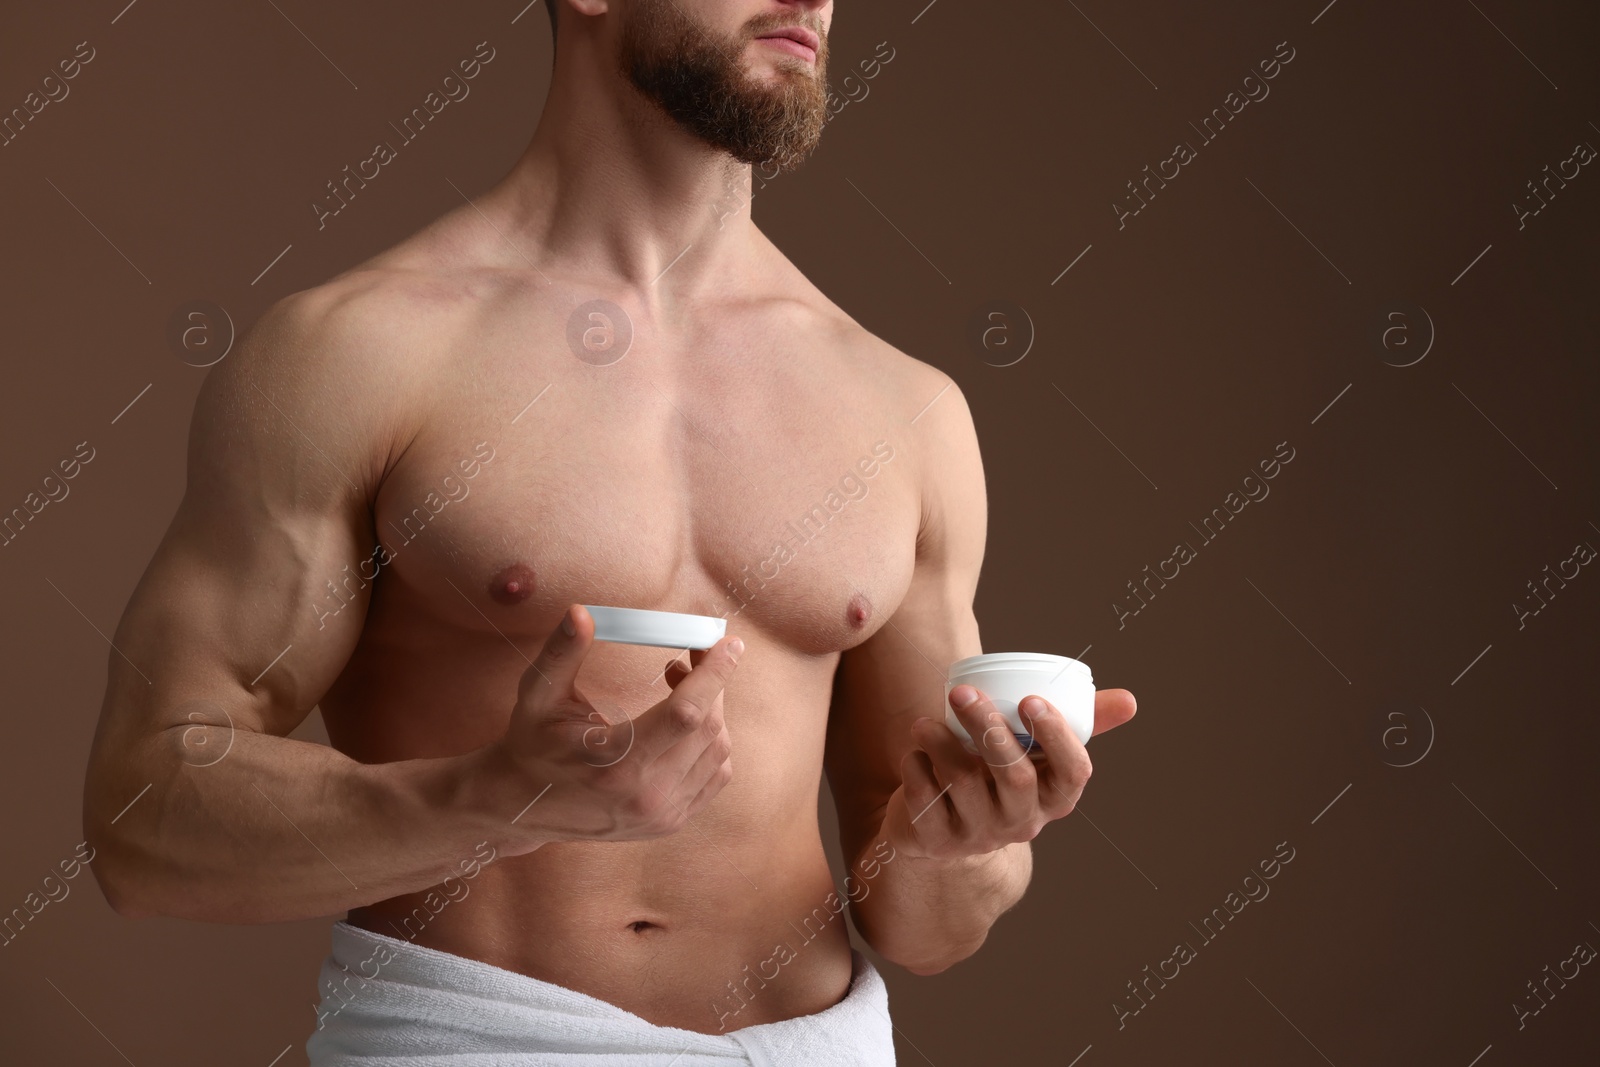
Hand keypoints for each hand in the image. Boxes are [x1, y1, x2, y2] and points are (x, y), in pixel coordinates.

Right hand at [489, 603, 741, 843]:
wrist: (524, 805)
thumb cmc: (532, 741)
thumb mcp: (538, 693)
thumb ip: (563, 652)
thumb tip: (581, 612)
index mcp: (615, 762)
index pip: (686, 714)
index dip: (714, 674)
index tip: (728, 644)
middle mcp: (645, 795)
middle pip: (709, 728)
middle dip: (711, 684)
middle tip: (690, 658)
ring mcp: (661, 815)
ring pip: (718, 751)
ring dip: (712, 710)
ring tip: (679, 687)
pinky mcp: (670, 823)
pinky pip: (716, 775)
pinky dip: (712, 742)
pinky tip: (685, 724)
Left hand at [879, 684, 1136, 860]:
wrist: (944, 832)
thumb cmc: (996, 776)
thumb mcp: (1036, 757)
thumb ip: (1078, 725)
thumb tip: (1129, 701)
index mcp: (1054, 799)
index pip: (1072, 774)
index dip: (1056, 737)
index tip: (1032, 700)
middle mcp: (1021, 823)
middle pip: (1015, 777)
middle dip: (990, 729)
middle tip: (964, 692)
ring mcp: (978, 836)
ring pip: (964, 785)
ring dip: (942, 744)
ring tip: (925, 721)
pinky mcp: (936, 843)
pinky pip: (925, 800)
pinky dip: (916, 768)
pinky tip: (914, 751)